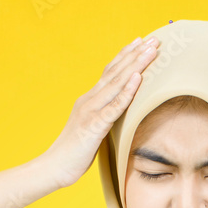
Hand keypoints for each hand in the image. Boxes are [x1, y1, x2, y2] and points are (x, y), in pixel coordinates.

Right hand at [42, 36, 159, 188]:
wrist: (54, 167)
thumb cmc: (74, 153)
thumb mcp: (91, 129)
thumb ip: (103, 118)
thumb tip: (118, 115)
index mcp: (89, 100)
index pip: (110, 72)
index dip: (125, 56)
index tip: (140, 42)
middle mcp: (89, 100)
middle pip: (116, 72)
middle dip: (136, 54)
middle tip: (154, 39)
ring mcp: (91, 111)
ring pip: (117, 83)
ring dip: (135, 65)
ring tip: (151, 51)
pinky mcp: (94, 126)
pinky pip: (114, 106)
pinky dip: (127, 91)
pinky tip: (138, 78)